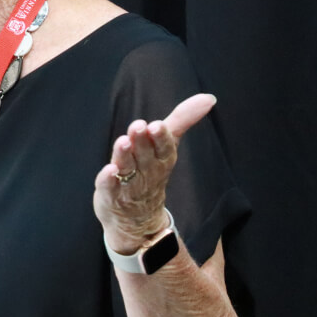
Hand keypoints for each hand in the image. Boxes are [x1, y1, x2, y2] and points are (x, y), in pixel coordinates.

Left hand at [93, 93, 215, 253]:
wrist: (137, 219)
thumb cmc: (151, 173)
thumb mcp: (166, 145)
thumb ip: (182, 120)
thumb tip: (209, 98)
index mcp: (161, 160)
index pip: (164, 148)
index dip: (161, 138)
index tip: (157, 125)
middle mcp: (146, 173)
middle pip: (145, 157)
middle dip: (142, 142)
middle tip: (139, 126)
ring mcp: (128, 186)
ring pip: (127, 170)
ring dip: (125, 156)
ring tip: (123, 141)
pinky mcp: (110, 195)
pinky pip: (109, 188)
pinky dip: (108, 180)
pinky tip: (107, 170)